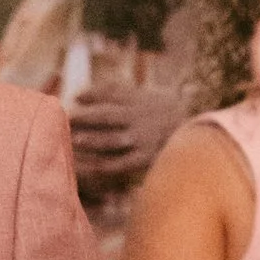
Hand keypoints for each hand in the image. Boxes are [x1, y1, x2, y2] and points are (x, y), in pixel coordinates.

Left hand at [66, 78, 185, 192]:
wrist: (193, 130)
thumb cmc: (157, 111)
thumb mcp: (139, 94)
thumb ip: (110, 91)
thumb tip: (76, 95)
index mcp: (137, 100)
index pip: (111, 94)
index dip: (92, 95)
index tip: (74, 99)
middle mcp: (139, 118)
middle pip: (108, 116)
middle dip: (86, 118)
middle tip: (66, 120)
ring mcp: (141, 139)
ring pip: (112, 140)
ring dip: (92, 141)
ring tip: (74, 141)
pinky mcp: (144, 158)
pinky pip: (120, 164)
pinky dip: (103, 166)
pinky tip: (87, 167)